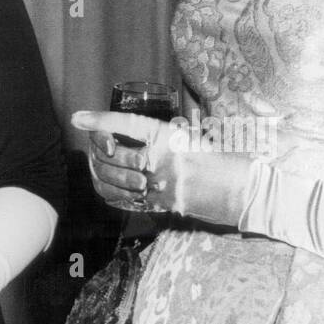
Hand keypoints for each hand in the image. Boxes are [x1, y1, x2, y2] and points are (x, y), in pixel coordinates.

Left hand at [70, 110, 251, 226]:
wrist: (245, 190)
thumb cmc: (225, 158)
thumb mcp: (195, 135)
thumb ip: (167, 134)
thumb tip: (143, 131)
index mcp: (169, 136)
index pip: (125, 124)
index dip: (99, 119)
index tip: (78, 117)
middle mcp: (160, 160)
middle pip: (113, 153)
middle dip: (97, 149)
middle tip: (94, 144)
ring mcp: (159, 186)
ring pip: (115, 179)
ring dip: (102, 172)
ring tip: (99, 165)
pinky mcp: (163, 206)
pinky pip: (127, 201)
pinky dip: (114, 193)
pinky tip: (109, 188)